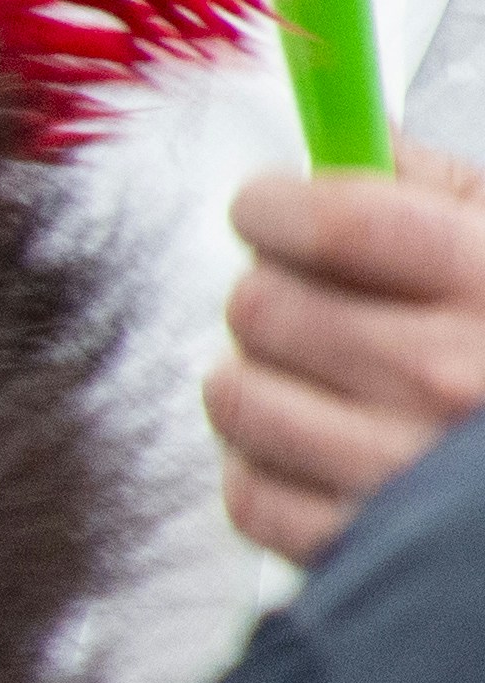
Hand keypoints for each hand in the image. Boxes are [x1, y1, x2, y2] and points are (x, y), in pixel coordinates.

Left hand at [212, 144, 484, 565]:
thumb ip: (443, 190)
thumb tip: (355, 132)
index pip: (330, 222)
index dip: (275, 205)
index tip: (269, 208)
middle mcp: (445, 380)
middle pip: (263, 305)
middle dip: (272, 293)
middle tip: (310, 305)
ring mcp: (398, 472)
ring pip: (236, 395)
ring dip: (257, 379)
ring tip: (313, 380)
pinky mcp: (360, 549)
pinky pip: (247, 494)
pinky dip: (264, 468)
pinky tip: (316, 451)